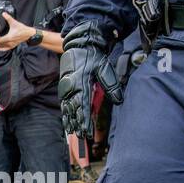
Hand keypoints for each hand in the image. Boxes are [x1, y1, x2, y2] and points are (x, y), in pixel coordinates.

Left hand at [0, 14, 33, 51]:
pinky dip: (0, 49)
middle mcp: (9, 43)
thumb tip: (4, 14)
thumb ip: (8, 18)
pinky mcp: (12, 46)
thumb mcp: (14, 23)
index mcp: (9, 38)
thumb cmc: (22, 29)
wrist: (29, 34)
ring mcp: (11, 45)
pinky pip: (5, 49)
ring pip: (1, 47)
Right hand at [59, 22, 121, 138]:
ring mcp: (66, 89)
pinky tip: (67, 122)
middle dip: (77, 124)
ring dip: (70, 121)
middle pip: (73, 111)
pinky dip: (65, 114)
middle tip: (81, 137)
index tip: (87, 132)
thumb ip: (111, 85)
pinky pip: (64, 104)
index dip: (85, 121)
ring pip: (67, 109)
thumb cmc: (93, 56)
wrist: (79, 45)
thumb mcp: (105, 68)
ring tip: (72, 133)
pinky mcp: (64, 88)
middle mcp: (71, 89)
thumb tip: (119, 100)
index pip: (83, 107)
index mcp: (81, 84)